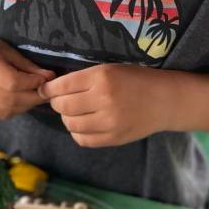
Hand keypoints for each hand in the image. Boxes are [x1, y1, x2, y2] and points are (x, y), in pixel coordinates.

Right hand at [0, 32, 54, 119]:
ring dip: (27, 105)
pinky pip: (1, 114)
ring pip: (7, 110)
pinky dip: (15, 109)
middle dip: (34, 97)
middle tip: (47, 91)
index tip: (46, 79)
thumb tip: (50, 78)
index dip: (33, 83)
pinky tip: (22, 100)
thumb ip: (27, 65)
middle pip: (11, 99)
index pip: (13, 82)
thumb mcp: (8, 50)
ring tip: (36, 95)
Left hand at [39, 64, 167, 146]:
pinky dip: (77, 132)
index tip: (45, 89)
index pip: (62, 86)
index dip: (48, 89)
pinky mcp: (113, 138)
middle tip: (59, 100)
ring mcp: (109, 122)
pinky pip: (83, 139)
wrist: (164, 100)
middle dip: (56, 103)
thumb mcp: (109, 69)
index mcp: (101, 78)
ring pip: (70, 124)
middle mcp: (104, 100)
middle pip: (63, 106)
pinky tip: (83, 124)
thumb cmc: (135, 79)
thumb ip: (83, 79)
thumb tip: (52, 88)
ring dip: (66, 118)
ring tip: (73, 112)